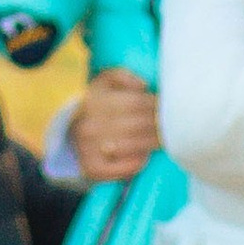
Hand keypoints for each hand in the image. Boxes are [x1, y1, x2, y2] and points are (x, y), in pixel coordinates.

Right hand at [67, 67, 160, 182]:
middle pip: (138, 125)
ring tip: (166, 141)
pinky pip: (122, 168)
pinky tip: (146, 157)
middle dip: (160, 126)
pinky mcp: (91, 168)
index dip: (157, 105)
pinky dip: (138, 163)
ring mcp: (88, 149)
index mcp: (94, 102)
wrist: (68, 133)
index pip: (136, 103)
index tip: (171, 108)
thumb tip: (143, 85)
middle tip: (174, 127)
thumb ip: (121, 76)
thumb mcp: (102, 83)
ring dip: (153, 144)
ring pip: (133, 146)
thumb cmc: (95, 105)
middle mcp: (89, 125)